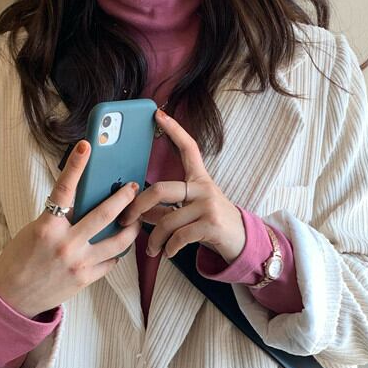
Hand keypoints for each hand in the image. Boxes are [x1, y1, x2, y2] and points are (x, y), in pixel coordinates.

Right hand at [0, 140, 142, 317]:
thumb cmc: (20, 259)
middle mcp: (66, 244)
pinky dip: (116, 252)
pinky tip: (118, 245)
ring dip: (130, 228)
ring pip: (117, 241)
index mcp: (47, 227)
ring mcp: (79, 263)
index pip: (64, 189)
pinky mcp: (86, 279)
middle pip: (105, 215)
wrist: (12, 296)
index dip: (76, 165)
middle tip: (133, 188)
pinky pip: (111, 262)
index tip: (87, 146)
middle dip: (123, 198)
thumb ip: (59, 218)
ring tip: (134, 219)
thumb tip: (85, 202)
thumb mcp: (35, 231)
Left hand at [118, 109, 245, 262]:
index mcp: (199, 179)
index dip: (174, 130)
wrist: (242, 242)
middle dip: (137, 207)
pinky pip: (179, 236)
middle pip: (160, 189)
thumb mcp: (189, 212)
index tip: (158, 114)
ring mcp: (208, 205)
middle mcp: (204, 188)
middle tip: (125, 219)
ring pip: (167, 221)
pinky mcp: (211, 225)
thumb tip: (136, 211)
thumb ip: (164, 209)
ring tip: (152, 250)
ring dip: (154, 240)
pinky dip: (169, 248)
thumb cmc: (211, 225)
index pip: (188, 148)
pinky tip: (168, 253)